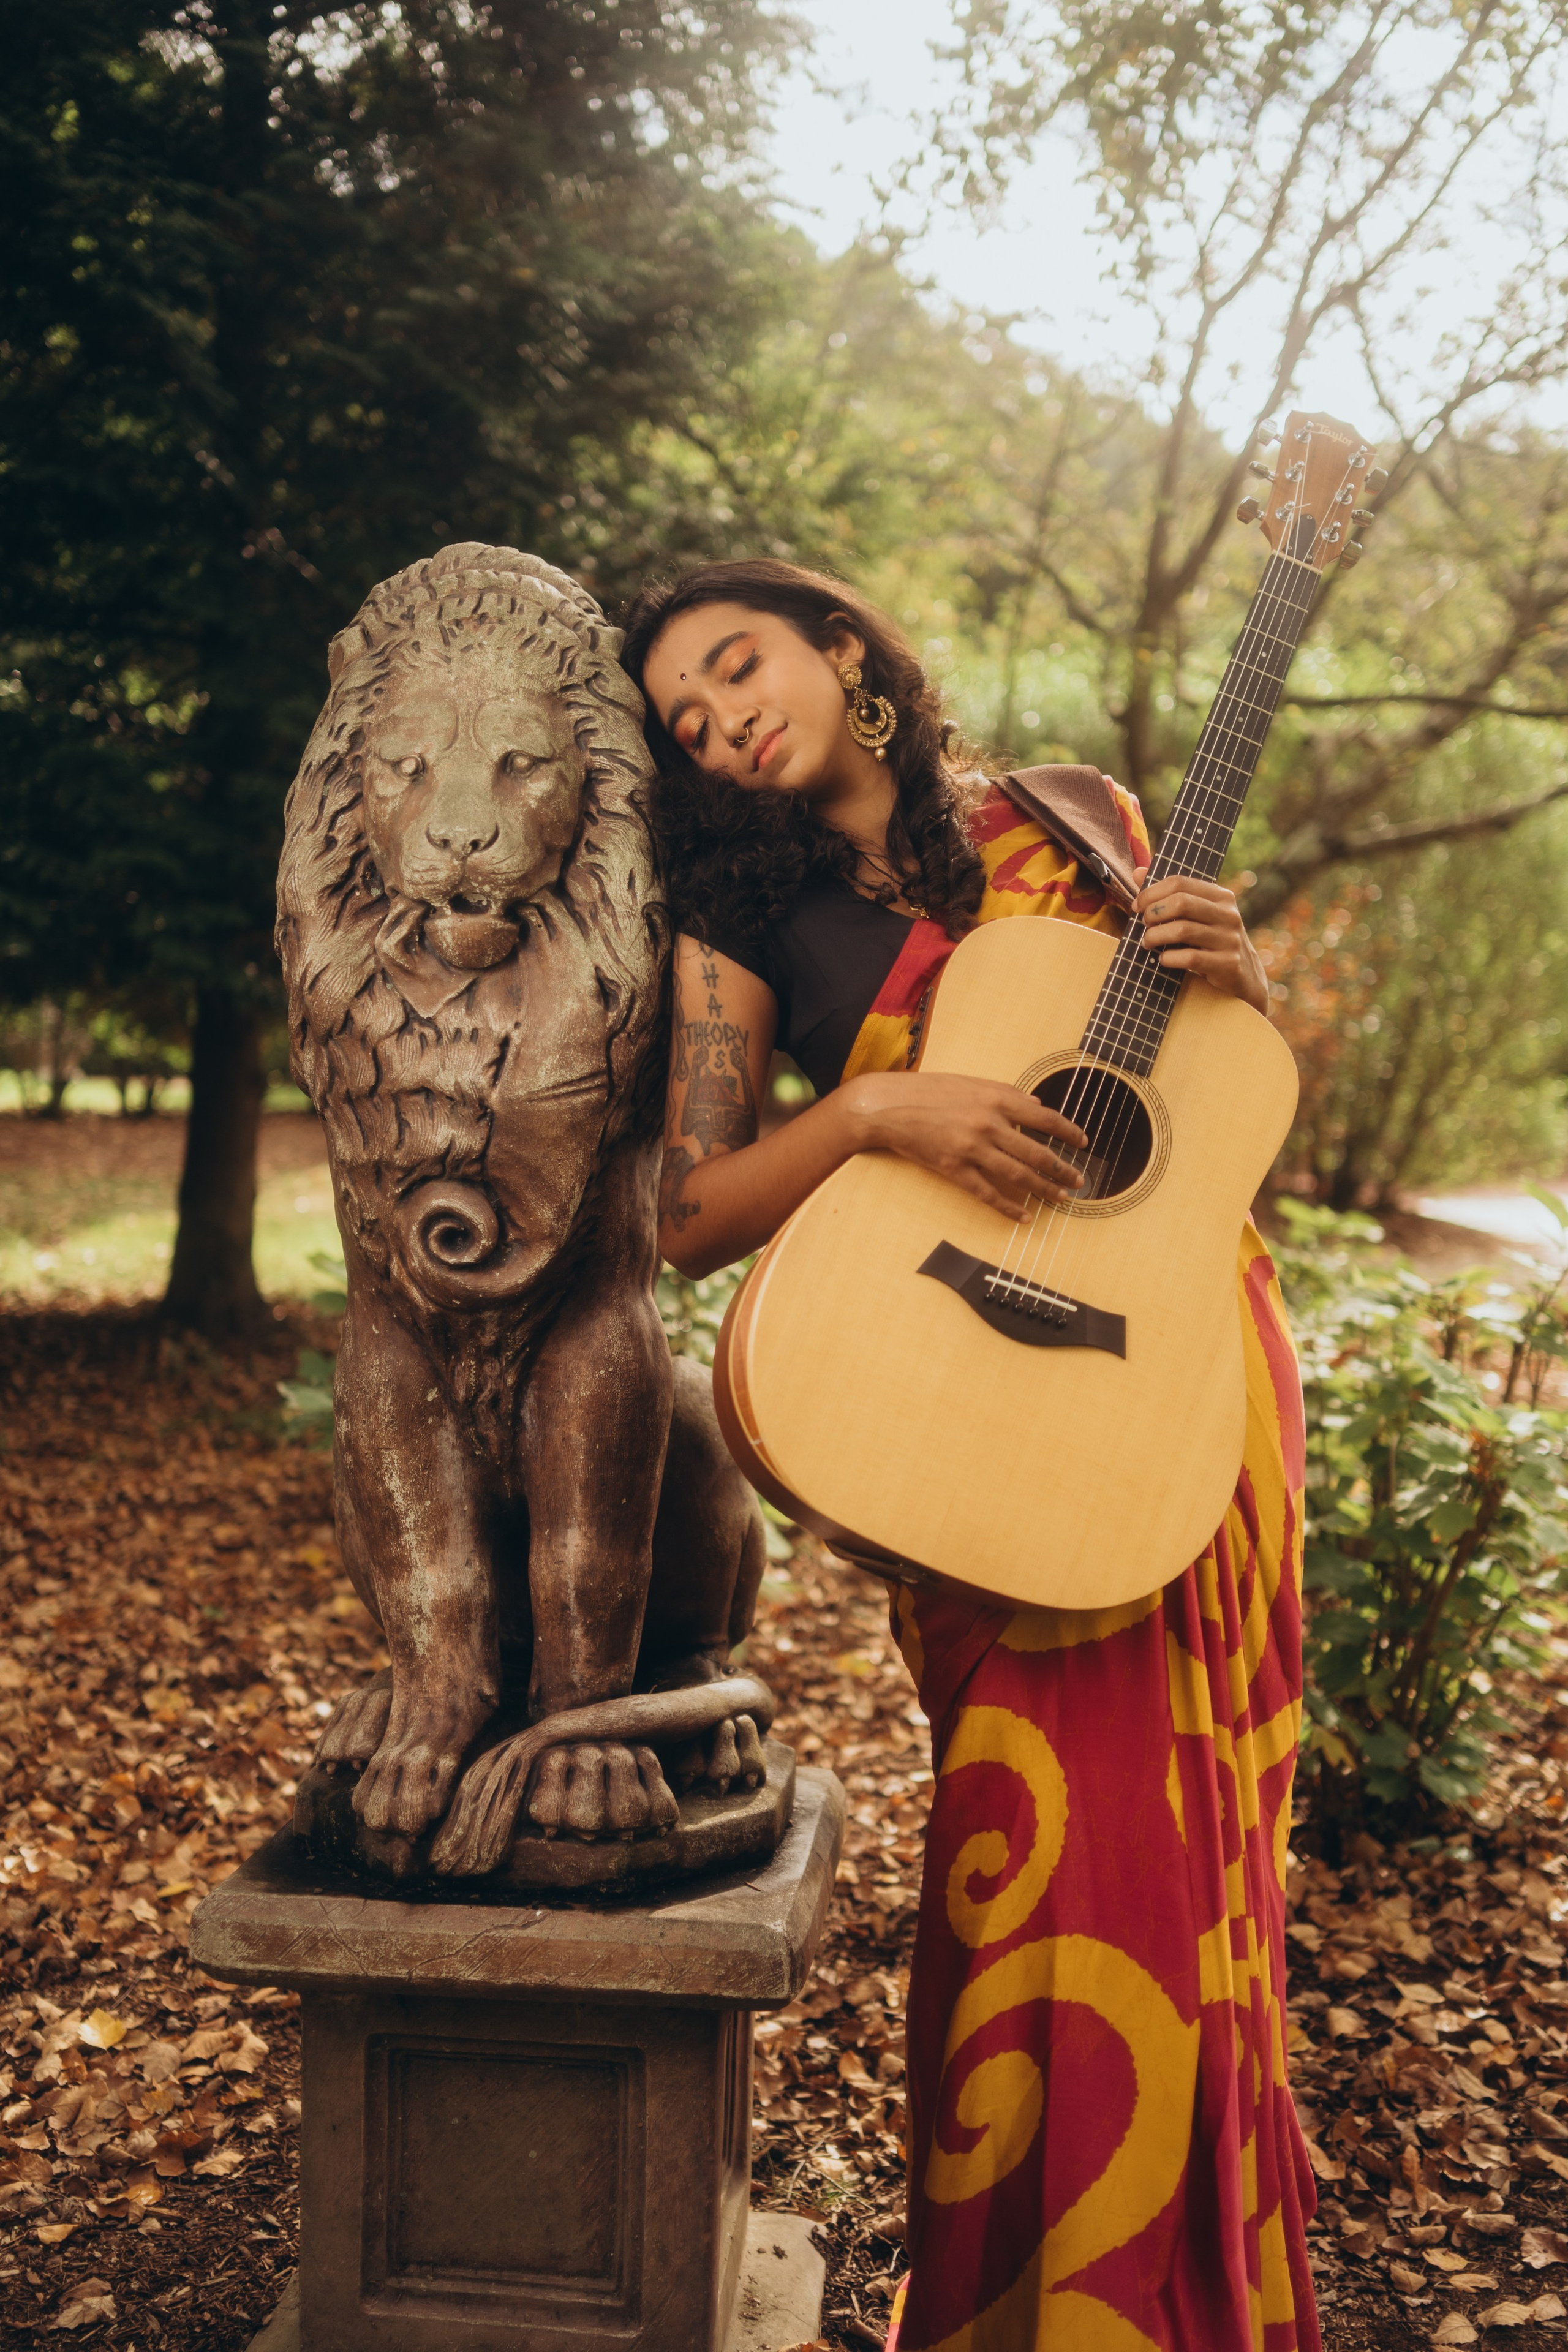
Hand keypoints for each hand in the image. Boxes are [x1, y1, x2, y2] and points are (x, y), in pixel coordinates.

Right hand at [840, 1071, 1088, 1219]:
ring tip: (1062, 1197)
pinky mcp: (954, 1169)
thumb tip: (1036, 1105)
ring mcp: (971, 1148)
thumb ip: (1007, 1094)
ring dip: (1045, 1189)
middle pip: (1037, 1153)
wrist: (888, 1106)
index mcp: (996, 1098)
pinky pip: (988, 1194)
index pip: (1045, 1118)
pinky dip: (1009, 1208)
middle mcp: (988, 1123)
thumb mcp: (972, 1082)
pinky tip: (1025, 1216)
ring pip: (1019, 1175)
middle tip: (1079, 1180)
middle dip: (1063, 1169)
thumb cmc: (929, 1091)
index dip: (1069, 1132)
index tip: (1083, 1143)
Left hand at [1132, 868, 1269, 1013]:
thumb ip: (1169, 894)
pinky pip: (1190, 957)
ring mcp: (1230, 939)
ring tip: (1148, 942)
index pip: (1180, 882)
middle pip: (1181, 902)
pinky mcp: (1227, 963)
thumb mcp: (1196, 914)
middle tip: (1144, 924)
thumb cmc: (1211, 939)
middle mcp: (1228, 914)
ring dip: (1156, 936)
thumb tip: (1138, 872)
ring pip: (1183, 930)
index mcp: (1221, 896)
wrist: (1243, 972)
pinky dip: (1169, 958)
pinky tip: (1163, 959)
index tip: (1137, 906)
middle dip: (1154, 913)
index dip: (1152, 893)